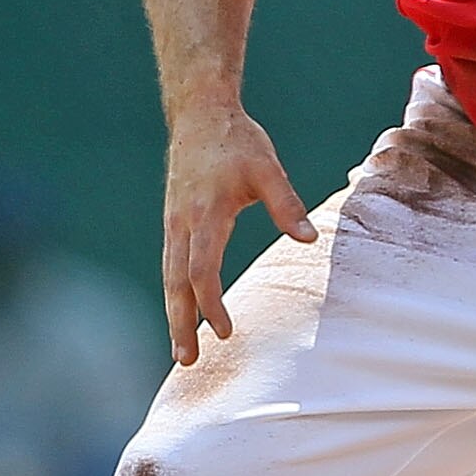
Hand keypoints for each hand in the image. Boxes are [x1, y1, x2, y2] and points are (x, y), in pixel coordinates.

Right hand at [161, 95, 314, 362]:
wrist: (200, 113)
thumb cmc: (237, 141)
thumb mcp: (268, 168)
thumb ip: (287, 205)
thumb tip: (307, 240)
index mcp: (205, 215)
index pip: (201, 271)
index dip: (211, 305)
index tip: (226, 331)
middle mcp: (181, 224)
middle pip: (176, 283)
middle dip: (180, 324)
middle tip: (186, 361)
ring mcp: (173, 223)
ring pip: (169, 277)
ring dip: (174, 314)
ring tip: (180, 349)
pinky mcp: (173, 221)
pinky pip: (170, 265)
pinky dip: (174, 293)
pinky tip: (182, 312)